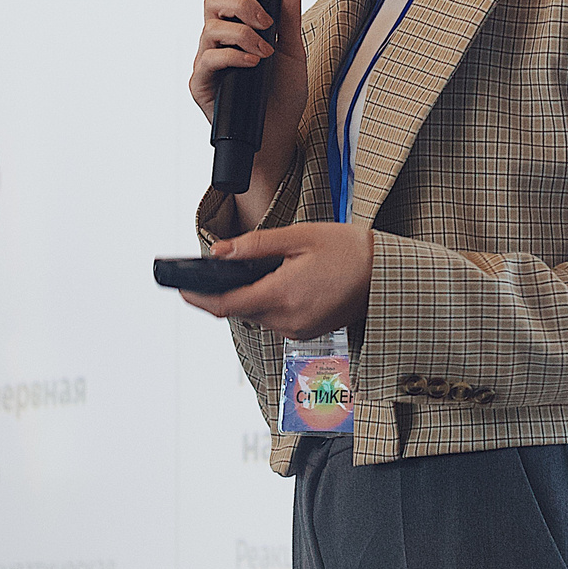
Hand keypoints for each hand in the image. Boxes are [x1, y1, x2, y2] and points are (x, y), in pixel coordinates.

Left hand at [179, 223, 371, 340]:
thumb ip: (254, 246)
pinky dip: (269, 302)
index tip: (182, 288)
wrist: (386, 274)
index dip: (198, 298)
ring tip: (258, 270)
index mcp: (282, 295)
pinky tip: (280, 282)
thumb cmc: (349, 250)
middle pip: (240, 311)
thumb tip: (220, 253)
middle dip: (225, 292)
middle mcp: (288, 320)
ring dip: (250, 296)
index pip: (226, 305)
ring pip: (258, 315)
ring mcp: (299, 329)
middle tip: (219, 269)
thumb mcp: (298, 237)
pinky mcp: (308, 331)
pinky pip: (276, 319)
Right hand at [188, 0, 305, 227]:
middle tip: (265, 20)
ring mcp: (207, 60)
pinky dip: (233, 56)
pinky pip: (209, 59)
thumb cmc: (282, 96)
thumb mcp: (294, 50)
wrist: (277, 139)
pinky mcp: (201, 84)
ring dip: (242, 34)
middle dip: (240, 3)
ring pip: (211, 27)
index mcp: (239, 25)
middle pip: (212, 0)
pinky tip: (252, 64)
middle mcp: (218, 38)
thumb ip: (289, 15)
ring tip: (264, 52)